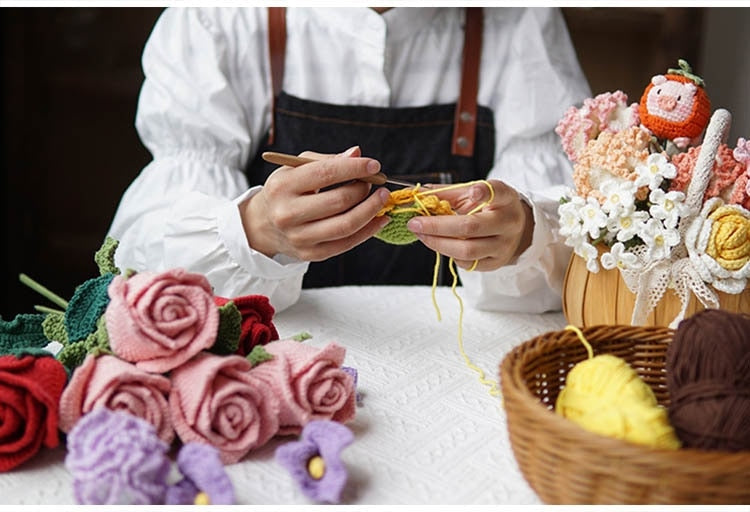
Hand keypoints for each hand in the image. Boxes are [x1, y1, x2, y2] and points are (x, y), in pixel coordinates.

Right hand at [241, 146, 391, 260]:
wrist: (263, 225)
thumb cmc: (286, 191)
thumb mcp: (296, 169)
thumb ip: (327, 160)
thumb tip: (357, 154)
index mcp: (282, 187)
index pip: (324, 174)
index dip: (354, 168)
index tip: (374, 165)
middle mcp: (287, 214)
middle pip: (338, 201)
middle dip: (363, 189)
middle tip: (373, 182)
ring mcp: (299, 237)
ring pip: (346, 225)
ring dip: (370, 210)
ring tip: (381, 198)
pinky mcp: (310, 254)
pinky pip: (346, 243)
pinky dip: (368, 230)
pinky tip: (379, 219)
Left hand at [405, 180, 533, 270]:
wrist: (515, 231)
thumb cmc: (487, 207)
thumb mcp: (472, 194)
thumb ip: (447, 192)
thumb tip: (416, 193)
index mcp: (505, 199)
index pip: (498, 192)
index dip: (484, 192)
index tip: (473, 191)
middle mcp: (508, 222)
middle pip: (471, 227)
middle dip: (437, 226)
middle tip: (414, 223)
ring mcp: (503, 245)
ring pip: (467, 250)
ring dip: (438, 243)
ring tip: (421, 235)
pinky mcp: (496, 262)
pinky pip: (468, 263)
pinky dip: (449, 254)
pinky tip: (440, 244)